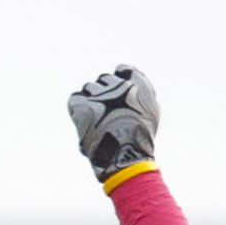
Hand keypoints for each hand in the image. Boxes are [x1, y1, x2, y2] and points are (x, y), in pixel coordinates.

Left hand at [69, 65, 160, 185]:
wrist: (124, 155)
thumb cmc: (138, 139)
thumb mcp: (151, 113)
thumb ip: (142, 94)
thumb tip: (128, 83)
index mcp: (139, 86)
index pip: (124, 69)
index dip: (119, 78)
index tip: (116, 89)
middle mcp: (119, 86)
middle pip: (104, 79)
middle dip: (103, 91)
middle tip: (104, 110)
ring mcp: (100, 95)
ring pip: (89, 87)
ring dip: (90, 99)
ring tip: (95, 118)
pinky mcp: (83, 106)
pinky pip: (74, 98)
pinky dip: (76, 107)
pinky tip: (83, 119)